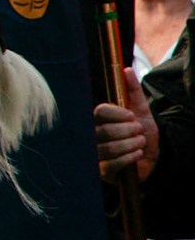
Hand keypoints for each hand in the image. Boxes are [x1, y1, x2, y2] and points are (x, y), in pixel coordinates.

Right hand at [96, 67, 159, 181]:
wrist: (150, 159)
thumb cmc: (141, 134)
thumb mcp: (141, 111)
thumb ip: (133, 91)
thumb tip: (126, 70)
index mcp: (97, 118)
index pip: (100, 112)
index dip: (119, 114)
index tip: (132, 116)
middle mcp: (90, 134)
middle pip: (106, 131)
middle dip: (130, 132)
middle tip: (139, 132)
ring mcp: (93, 153)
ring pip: (109, 148)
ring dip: (132, 145)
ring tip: (140, 143)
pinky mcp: (98, 170)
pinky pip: (111, 164)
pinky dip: (129, 158)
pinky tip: (136, 154)